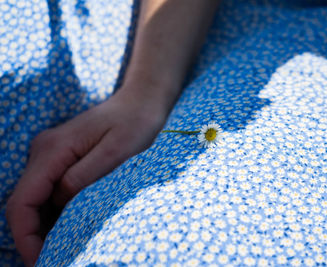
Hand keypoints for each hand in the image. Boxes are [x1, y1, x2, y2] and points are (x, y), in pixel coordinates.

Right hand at [6, 88, 166, 265]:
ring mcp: (52, 154)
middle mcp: (45, 151)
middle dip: (32, 236)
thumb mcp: (116, 153)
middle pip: (24, 202)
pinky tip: (69, 226)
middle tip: (53, 259)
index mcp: (54, 149)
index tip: (40, 260)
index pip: (23, 200)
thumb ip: (83, 178)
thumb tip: (59, 203)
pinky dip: (54, 213)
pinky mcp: (63, 157)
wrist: (141, 102)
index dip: (25, 236)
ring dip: (42, 227)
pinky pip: (49, 190)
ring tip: (62, 248)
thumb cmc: (135, 123)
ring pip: (35, 199)